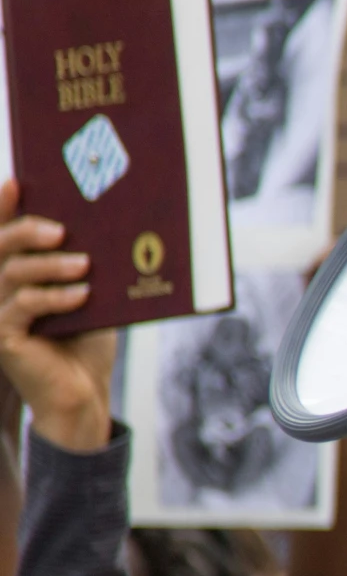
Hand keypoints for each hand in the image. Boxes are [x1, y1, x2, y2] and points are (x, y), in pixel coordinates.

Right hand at [0, 180, 110, 450]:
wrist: (84, 393)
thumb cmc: (87, 342)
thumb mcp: (90, 296)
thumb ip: (85, 266)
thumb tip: (108, 227)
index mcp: (15, 272)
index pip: (4, 232)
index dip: (4, 207)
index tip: (17, 182)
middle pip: (1, 247)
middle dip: (28, 231)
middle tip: (61, 230)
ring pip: (14, 274)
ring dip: (50, 266)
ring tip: (83, 264)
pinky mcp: (4, 336)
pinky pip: (25, 306)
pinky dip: (55, 297)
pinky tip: (82, 295)